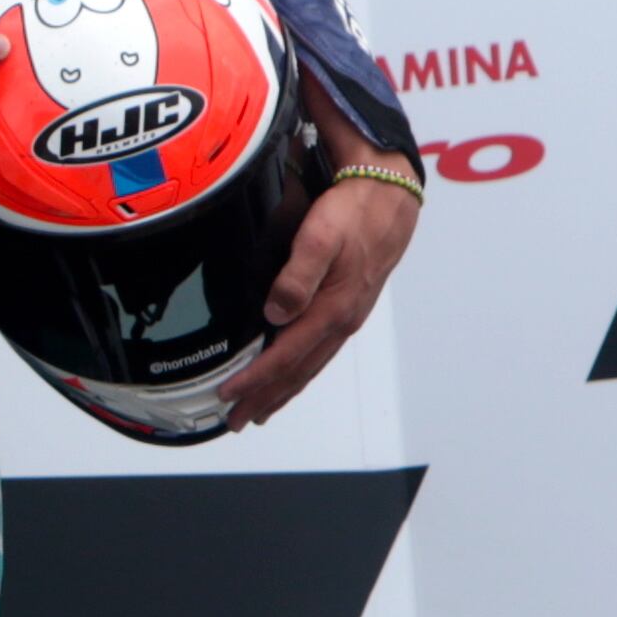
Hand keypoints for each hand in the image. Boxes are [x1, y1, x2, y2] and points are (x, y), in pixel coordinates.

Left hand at [219, 149, 421, 426]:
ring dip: (283, 390)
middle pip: (298, 371)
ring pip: (310, 365)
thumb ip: (297, 276)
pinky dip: (300, 370)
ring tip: (258, 411)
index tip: (227, 396)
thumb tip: (275, 314)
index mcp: (332, 310)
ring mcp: (346, 317)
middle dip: (265, 398)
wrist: (389, 195)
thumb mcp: (320, 238)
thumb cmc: (352, 214)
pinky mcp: (347, 307)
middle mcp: (341, 321)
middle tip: (234, 421)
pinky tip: (290, 374)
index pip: (286, 356)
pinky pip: (319, 351)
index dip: (255, 380)